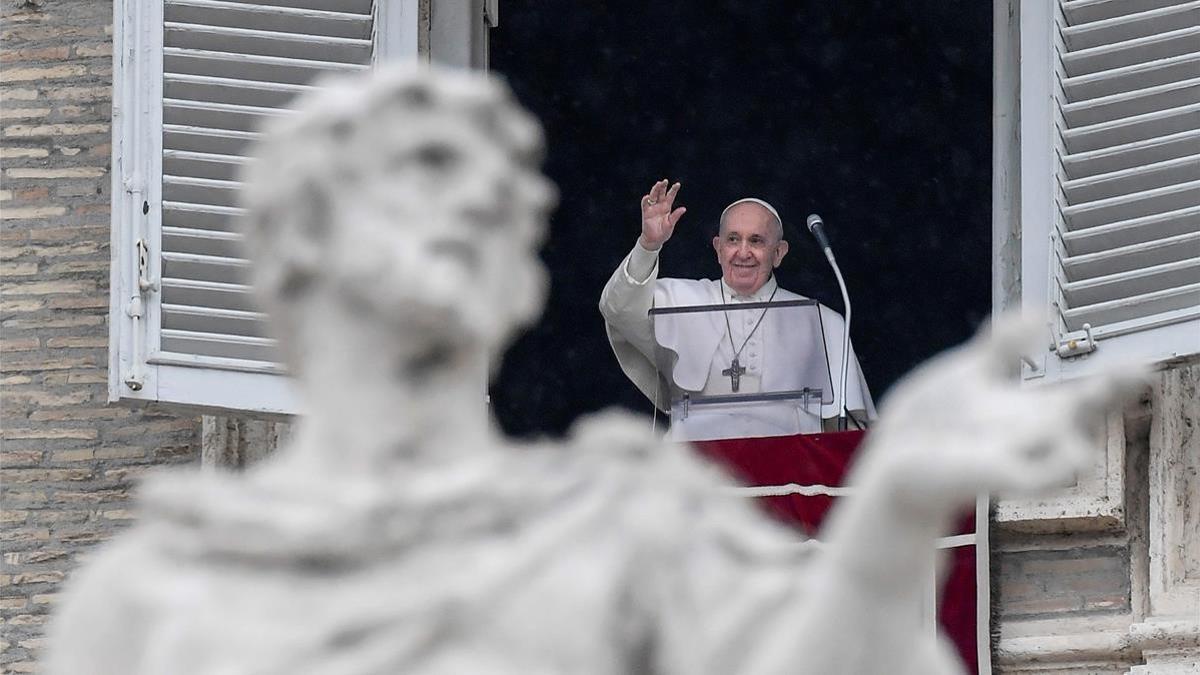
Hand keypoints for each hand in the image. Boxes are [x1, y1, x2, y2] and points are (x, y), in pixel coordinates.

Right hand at [639, 179, 685, 249]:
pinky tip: (648, 197)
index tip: (678, 184)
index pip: (670, 196)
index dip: (673, 190)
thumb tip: (684, 209)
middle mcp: (659, 206)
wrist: (654, 240)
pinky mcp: (645, 212)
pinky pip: (645, 204)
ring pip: (653, 196)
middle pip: (661, 193)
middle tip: (665, 181)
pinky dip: (645, 200)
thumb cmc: (664, 233)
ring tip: (658, 184)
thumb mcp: (671, 224)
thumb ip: (675, 216)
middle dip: (662, 187)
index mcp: (667, 207)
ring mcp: (652, 208)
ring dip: (655, 190)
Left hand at [863, 313, 1147, 509]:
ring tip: (1071, 418)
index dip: (1118, 383)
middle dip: (1111, 394)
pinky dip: (1057, 465)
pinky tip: (1072, 453)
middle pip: (1084, 415)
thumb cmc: (935, 424)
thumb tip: (1040, 311)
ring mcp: (1020, 458)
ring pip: (1071, 448)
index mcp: (1031, 411)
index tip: (1143, 365)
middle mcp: (1034, 436)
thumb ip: (1005, 348)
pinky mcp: (1001, 478)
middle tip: (1138, 370)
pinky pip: (1043, 478)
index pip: (1086, 396)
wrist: (895, 462)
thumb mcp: (969, 374)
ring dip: (1075, 429)